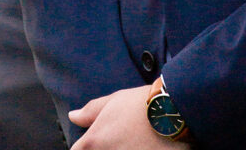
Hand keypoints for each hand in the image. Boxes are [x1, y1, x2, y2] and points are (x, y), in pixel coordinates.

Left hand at [69, 85, 191, 148]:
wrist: (173, 113)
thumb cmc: (142, 104)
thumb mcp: (114, 101)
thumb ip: (90, 112)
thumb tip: (73, 116)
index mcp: (93, 142)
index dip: (86, 146)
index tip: (99, 142)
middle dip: (105, 148)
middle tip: (122, 140)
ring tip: (135, 144)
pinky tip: (142, 148)